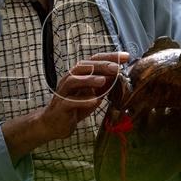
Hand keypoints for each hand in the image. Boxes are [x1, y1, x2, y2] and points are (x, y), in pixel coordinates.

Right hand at [3, 52, 128, 159]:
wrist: (54, 124)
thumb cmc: (74, 107)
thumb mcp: (92, 95)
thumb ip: (103, 86)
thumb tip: (120, 76)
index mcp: (78, 75)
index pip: (94, 60)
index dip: (109, 57)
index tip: (126, 57)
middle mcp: (69, 79)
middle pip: (83, 67)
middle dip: (100, 66)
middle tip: (116, 68)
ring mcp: (64, 92)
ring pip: (73, 80)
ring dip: (89, 80)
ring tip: (103, 81)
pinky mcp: (61, 106)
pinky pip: (71, 102)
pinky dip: (83, 100)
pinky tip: (96, 101)